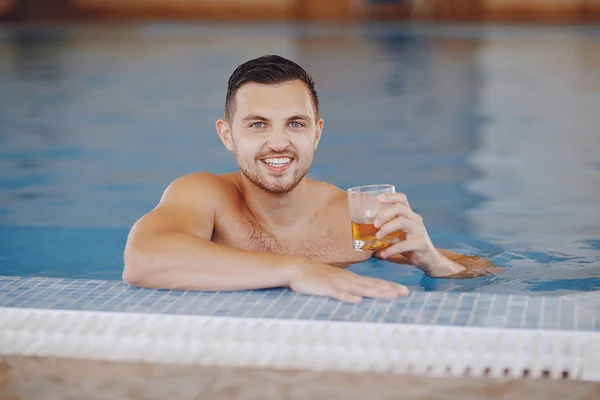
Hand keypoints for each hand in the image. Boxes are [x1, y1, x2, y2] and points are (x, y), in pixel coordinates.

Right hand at [287, 259, 408, 302]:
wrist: (296, 268)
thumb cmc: (315, 275)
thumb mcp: (334, 280)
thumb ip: (347, 287)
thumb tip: (360, 295)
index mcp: (350, 278)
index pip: (373, 282)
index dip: (388, 286)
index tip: (403, 290)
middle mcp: (347, 279)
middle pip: (371, 285)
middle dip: (389, 289)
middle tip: (405, 292)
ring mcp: (337, 283)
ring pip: (359, 288)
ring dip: (375, 292)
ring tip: (390, 295)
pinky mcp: (326, 288)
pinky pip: (338, 294)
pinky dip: (348, 297)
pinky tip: (357, 300)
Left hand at [373, 192, 464, 276]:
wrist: (429, 260)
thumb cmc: (410, 245)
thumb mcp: (398, 234)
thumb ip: (386, 230)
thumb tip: (365, 231)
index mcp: (409, 215)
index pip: (402, 199)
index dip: (390, 196)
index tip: (378, 198)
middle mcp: (416, 220)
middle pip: (399, 208)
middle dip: (384, 214)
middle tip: (375, 225)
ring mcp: (420, 231)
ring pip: (402, 222)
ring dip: (386, 229)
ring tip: (378, 237)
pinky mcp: (421, 244)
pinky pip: (404, 244)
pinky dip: (392, 249)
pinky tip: (384, 254)